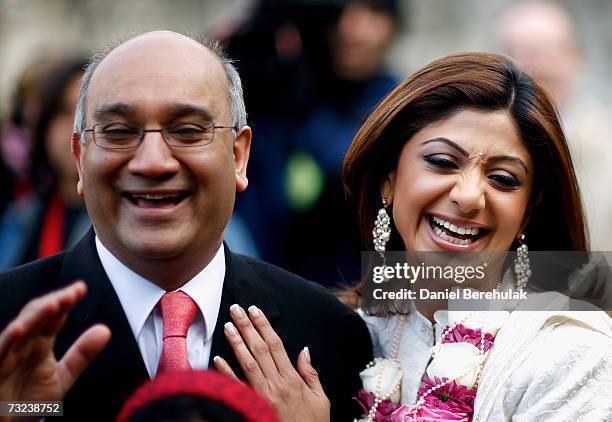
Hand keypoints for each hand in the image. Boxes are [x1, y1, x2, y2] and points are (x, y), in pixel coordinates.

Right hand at [0, 281, 110, 409]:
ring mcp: (4, 357)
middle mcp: (20, 346)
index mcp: (37, 343)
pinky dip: (7, 341)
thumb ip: (82, 354)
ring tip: (54, 304)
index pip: (52, 317)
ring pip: (18, 331)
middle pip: (35, 318)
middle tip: (72, 293)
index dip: (65, 301)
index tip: (81, 289)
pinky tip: (19, 329)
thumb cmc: (26, 400)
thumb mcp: (60, 376)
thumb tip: (105, 330)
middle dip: (53, 304)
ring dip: (35, 317)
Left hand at [213, 304, 329, 421]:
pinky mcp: (253, 406)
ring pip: (248, 363)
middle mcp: (277, 384)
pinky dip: (226, 373)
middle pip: (259, 349)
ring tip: (228, 325)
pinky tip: (217, 358)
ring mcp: (263, 396)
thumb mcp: (321, 400)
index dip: (264, 326)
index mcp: (293, 379)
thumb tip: (305, 351)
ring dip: (237, 343)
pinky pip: (237, 388)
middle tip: (236, 309)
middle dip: (247, 327)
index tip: (255, 310)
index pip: (276, 345)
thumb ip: (311, 374)